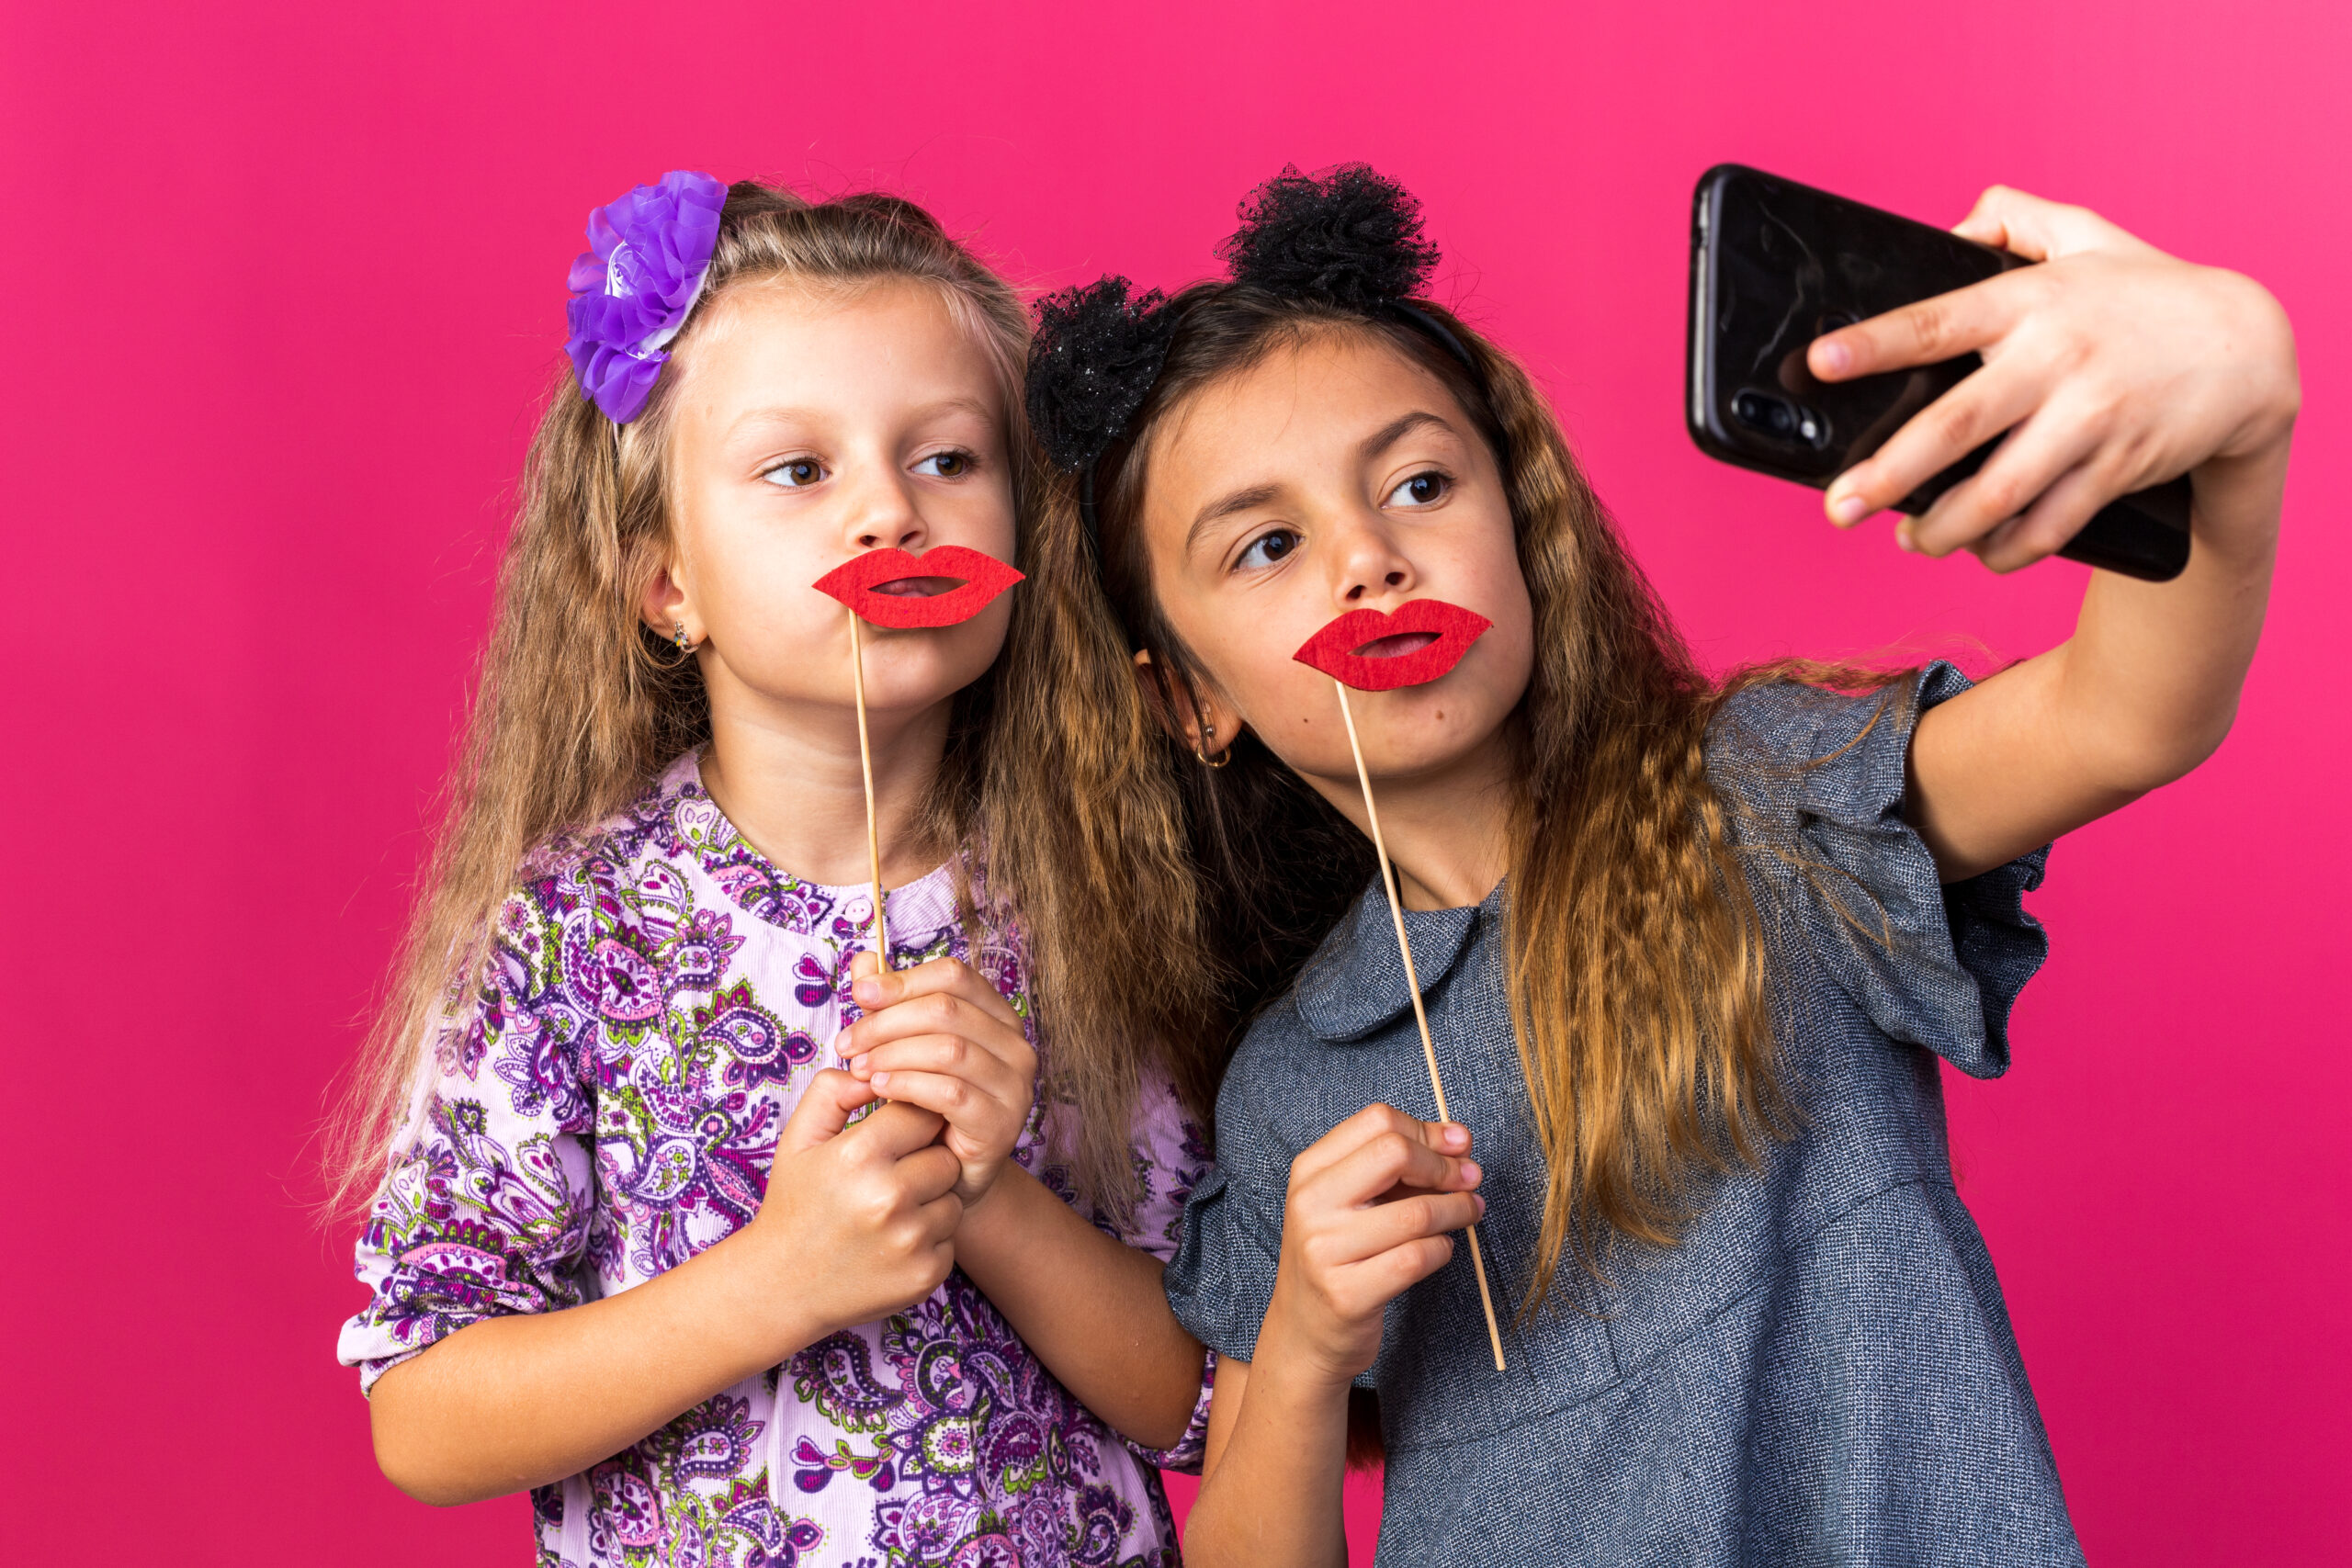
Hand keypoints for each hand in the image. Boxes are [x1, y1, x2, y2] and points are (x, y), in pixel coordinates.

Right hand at [736, 1068, 962, 1351]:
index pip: (923, 1113)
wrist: (781, 1287)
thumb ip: (833, 1090)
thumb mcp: (799, 1139)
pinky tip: (892, 1244)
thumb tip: (875, 1070)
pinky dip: (929, 1241)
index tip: (894, 1139)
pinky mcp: (926, 1275)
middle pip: (945, 1157)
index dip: (910, 1124)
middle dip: (924, 1162)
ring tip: (889, 1212)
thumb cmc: (795, 1204)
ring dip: (931, 1202)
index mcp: (859, 1155)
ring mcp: (910, 1240)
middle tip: (891, 1178)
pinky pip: (951, 1240)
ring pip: (953, 1199)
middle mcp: (889, 1197)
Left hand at [836, 952, 1038, 1209]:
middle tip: (847, 1042)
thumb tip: (863, 960)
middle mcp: (1015, 1045)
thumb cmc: (925, 1108)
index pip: (954, 976)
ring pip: (948, 1048)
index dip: (903, 980)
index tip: (860, 994)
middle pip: (947, 1009)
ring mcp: (1014, 1085)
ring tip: (858, 1067)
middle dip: (887, 1021)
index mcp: (996, 1016)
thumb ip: (887, 1006)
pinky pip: (950, 1092)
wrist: (947, 1177)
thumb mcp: (901, 1049)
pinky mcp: (1001, 1124)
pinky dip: (907, 1085)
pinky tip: (878, 1088)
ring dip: (892, 1053)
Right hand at [1260, 1104, 1483, 1385]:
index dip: (1428, 1131)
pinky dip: (1442, 1250)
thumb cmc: (1339, 1259)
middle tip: (1470, 1180)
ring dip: (1457, 1210)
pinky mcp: (1347, 1295)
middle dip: (1445, 1166)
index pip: (1378, 1121)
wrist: (1304, 1335)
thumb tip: (1459, 1139)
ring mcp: (1324, 1250)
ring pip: (1416, 1212)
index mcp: (1309, 1170)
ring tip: (1470, 1212)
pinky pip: (1417, 1258)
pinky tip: (1442, 1250)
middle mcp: (1310, 1204)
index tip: (1458, 1146)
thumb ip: (1398, 1167)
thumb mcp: (1351, 1203)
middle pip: (1395, 1153)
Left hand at [1809, 185, 2298, 571]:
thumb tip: (1948, 229)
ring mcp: (2089, 419)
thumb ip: (2015, 217)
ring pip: (2000, 492)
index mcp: (2033, 302)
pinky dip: (2007, 549)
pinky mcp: (2118, 466)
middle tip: (1839, 505)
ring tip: (1907, 539)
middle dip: (1889, 473)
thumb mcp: (2088, 234)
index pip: (1938, 321)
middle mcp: (2056, 361)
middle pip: (1956, 426)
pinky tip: (1976, 552)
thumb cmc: (2148, 295)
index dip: (1876, 343)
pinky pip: (2051, 524)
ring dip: (1943, 528)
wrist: (2249, 350)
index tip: (1821, 363)